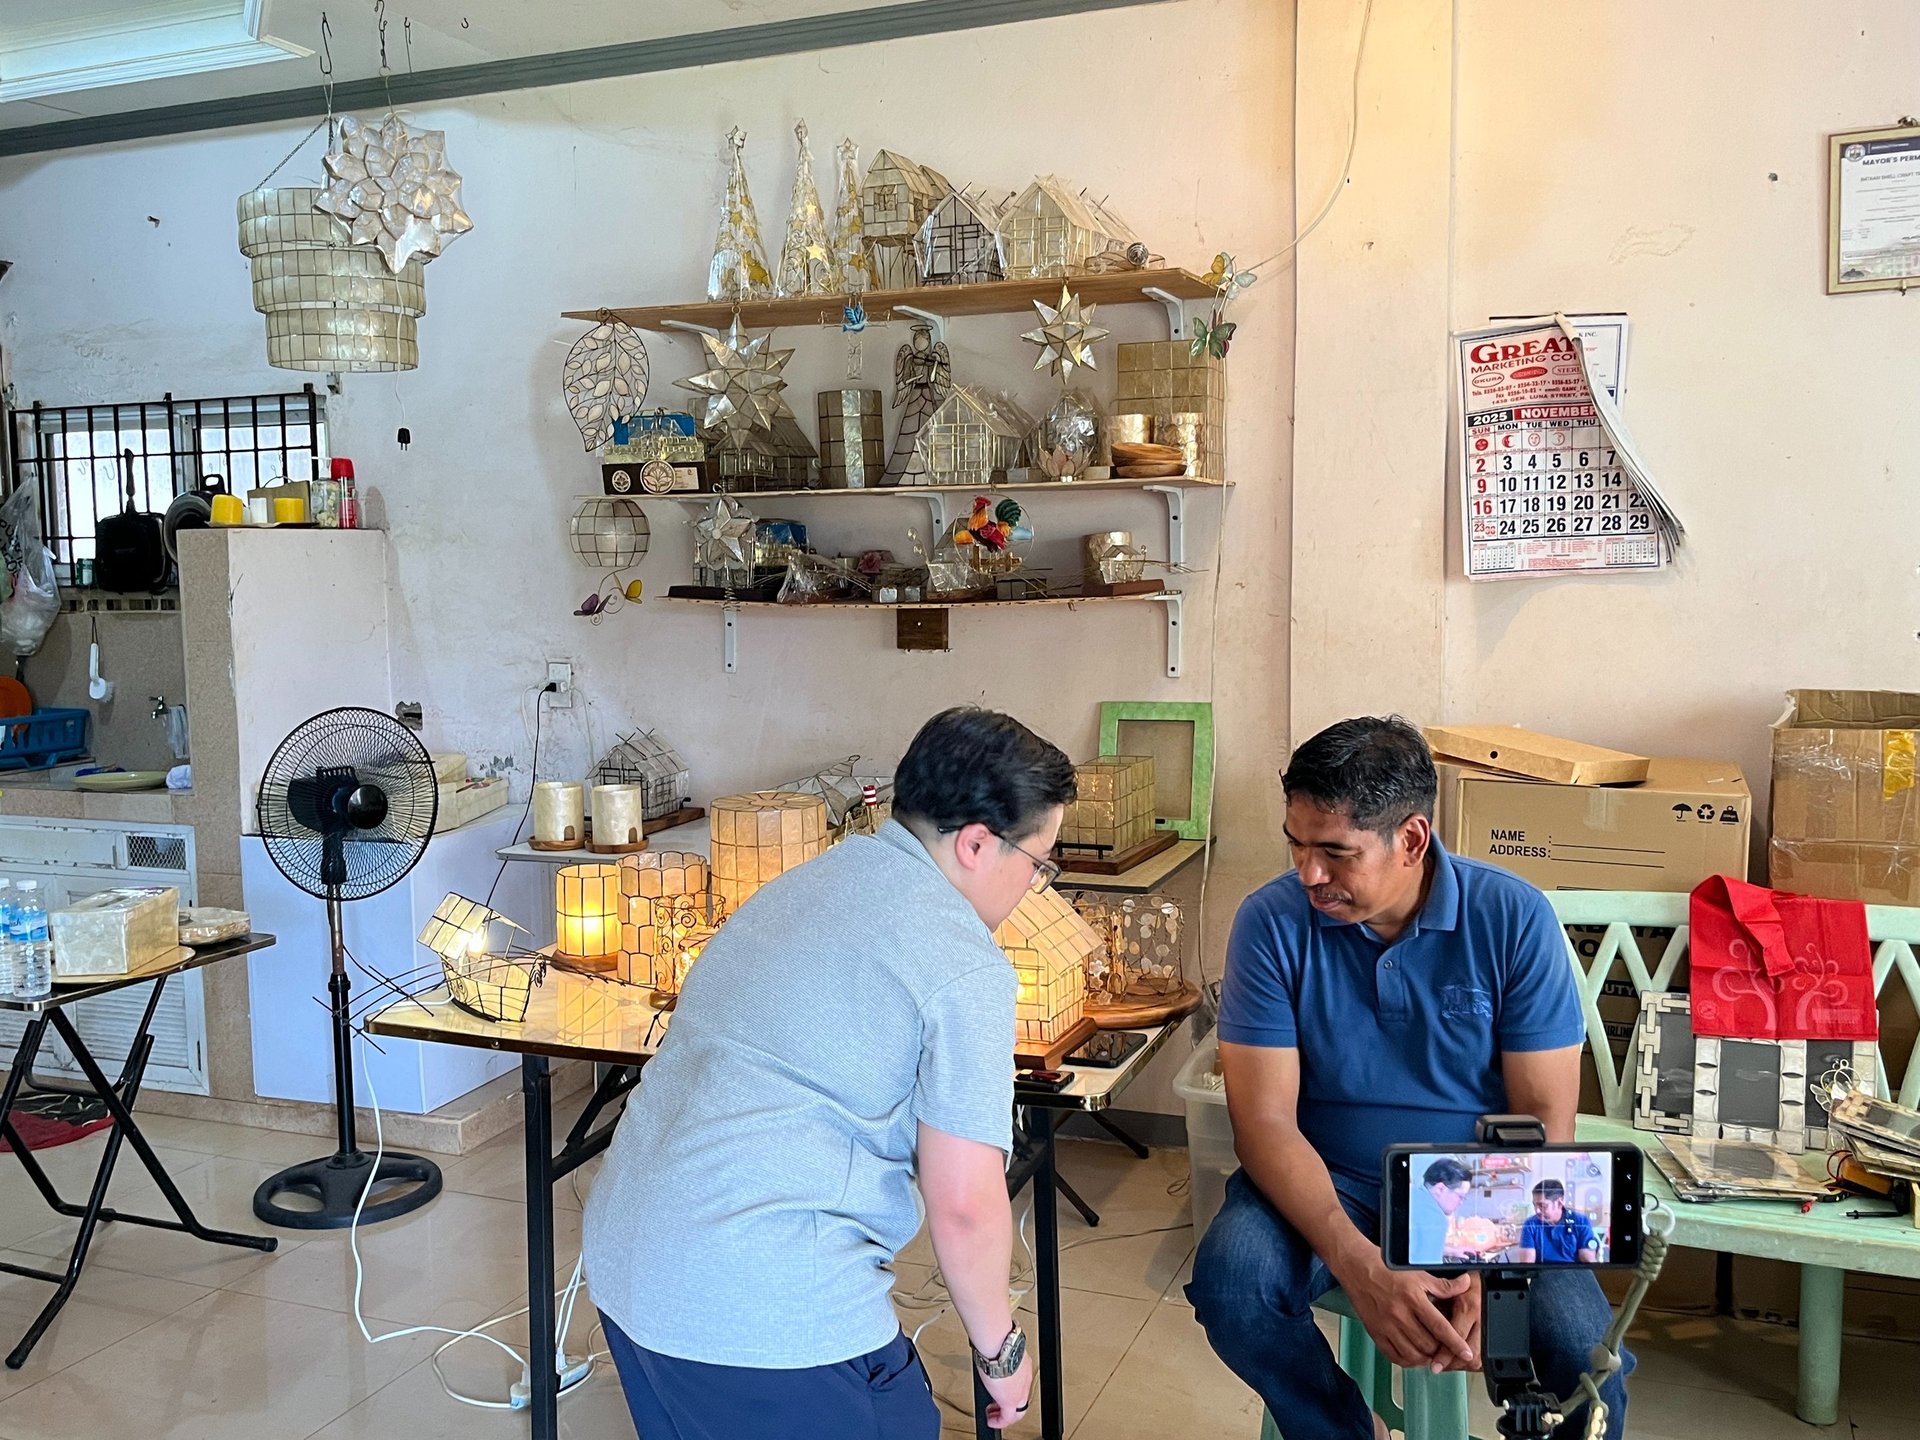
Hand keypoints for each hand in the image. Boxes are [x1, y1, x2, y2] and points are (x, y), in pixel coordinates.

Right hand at [980, 1349, 1033, 1431]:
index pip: (1020, 1382)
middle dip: (1008, 1404)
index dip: (1011, 1389)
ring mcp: (1019, 1391)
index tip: (1000, 1390)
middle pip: (1020, 1398)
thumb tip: (988, 1350)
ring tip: (993, 1415)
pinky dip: (999, 1421)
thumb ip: (998, 1354)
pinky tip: (992, 1421)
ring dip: (1004, 1413)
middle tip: (996, 1406)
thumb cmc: (999, 1342)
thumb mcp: (1001, 1348)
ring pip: (1017, 1409)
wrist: (1000, 1346)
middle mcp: (1024, 1379)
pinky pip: (1007, 1418)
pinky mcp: (1010, 1401)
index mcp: (1023, 1364)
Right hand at [1348, 1265, 1475, 1371]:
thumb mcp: (1418, 1273)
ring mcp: (1386, 1326)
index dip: (1455, 1343)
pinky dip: (1407, 1361)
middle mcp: (1399, 1314)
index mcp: (1413, 1298)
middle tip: (1445, 1347)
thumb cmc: (1386, 1269)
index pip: (1440, 1327)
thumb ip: (1443, 1285)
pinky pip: (1394, 1356)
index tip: (1466, 1353)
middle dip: (1440, 1349)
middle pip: (1427, 1344)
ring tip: (1431, 1352)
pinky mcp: (1375, 1333)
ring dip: (1425, 1357)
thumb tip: (1466, 1285)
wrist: (1356, 1268)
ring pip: (1412, 1354)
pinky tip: (1413, 1355)